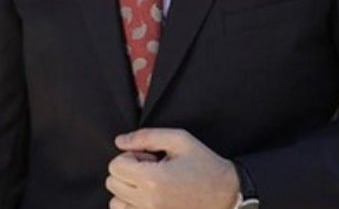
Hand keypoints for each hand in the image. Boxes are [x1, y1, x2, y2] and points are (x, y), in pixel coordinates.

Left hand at [106, 128, 239, 208]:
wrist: (226, 194)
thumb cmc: (204, 164)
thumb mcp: (179, 140)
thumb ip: (146, 136)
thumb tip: (119, 141)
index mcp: (153, 180)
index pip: (115, 166)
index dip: (130, 156)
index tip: (149, 158)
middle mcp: (148, 203)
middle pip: (112, 183)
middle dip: (127, 171)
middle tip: (151, 169)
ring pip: (115, 202)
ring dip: (127, 190)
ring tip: (151, 184)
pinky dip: (132, 205)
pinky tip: (151, 196)